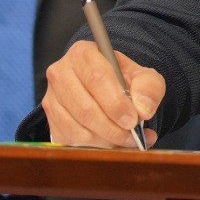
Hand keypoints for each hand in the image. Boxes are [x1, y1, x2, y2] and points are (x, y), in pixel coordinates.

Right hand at [42, 40, 164, 147]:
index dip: (116, 103)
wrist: (108, 88)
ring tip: (127, 140)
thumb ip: (149, 87)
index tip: (133, 120)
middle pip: (85, 108)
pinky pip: (70, 140)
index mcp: (83, 53)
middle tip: (132, 136)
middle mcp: (61, 73)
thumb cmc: (124, 80)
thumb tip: (143, 109)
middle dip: (112, 128)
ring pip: (77, 128)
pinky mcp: (51, 120)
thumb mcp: (143, 76)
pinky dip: (94, 146)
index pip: (97, 78)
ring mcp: (51, 98)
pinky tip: (112, 143)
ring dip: (105, 140)